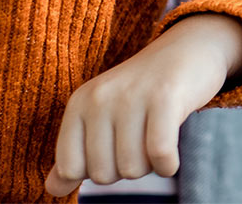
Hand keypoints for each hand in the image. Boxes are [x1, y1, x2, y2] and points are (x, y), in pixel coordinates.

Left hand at [44, 14, 241, 196]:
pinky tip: (171, 156)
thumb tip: (53, 189)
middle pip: (103, 174)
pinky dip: (168, 165)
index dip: (94, 172)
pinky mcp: (165, 97)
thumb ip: (75, 153)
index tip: (113, 151)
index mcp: (79, 103)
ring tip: (157, 138)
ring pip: (132, 168)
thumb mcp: (102, 117)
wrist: (188, 51)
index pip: (70, 168)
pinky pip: (159, 153)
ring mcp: (132, 96)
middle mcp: (100, 98)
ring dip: (150, 166)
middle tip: (141, 140)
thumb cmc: (142, 94)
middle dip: (126, 169)